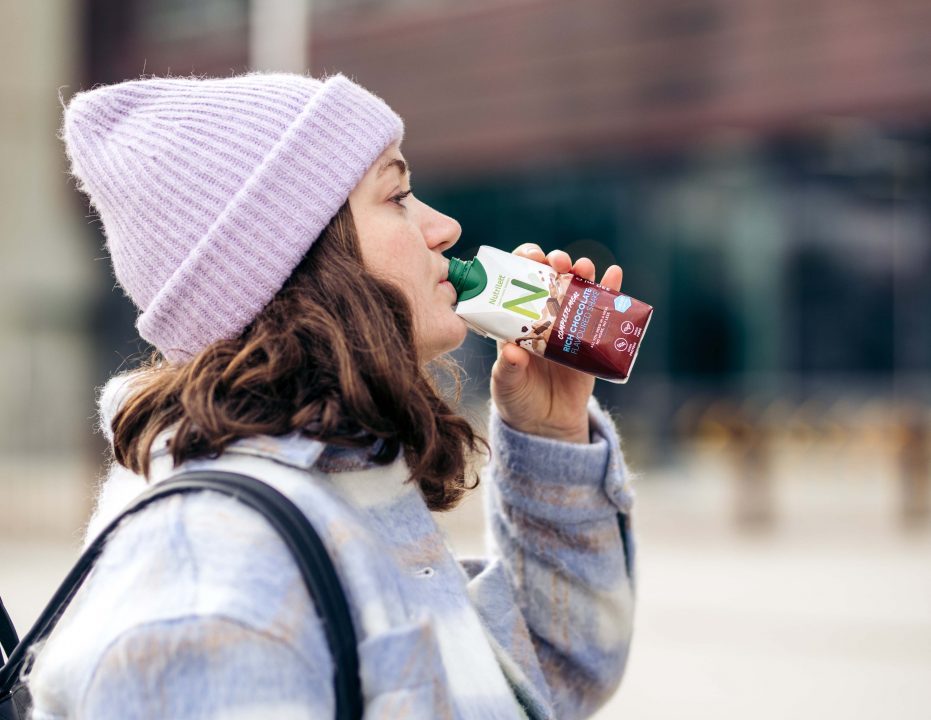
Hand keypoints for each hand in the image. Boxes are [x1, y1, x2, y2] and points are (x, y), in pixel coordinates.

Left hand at [490, 243, 622, 443]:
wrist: (547, 424)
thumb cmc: (518, 399)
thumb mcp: (506, 385)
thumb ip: (508, 369)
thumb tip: (513, 351)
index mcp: (516, 322)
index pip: (518, 283)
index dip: (524, 265)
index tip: (531, 257)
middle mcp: (542, 318)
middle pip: (550, 279)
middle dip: (555, 263)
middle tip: (560, 262)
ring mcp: (567, 326)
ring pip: (576, 290)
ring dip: (581, 272)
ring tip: (584, 267)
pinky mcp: (590, 340)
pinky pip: (602, 311)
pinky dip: (610, 291)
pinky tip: (614, 275)